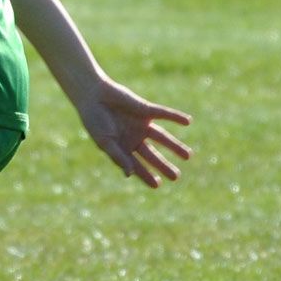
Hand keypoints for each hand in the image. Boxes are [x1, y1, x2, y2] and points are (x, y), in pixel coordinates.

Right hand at [74, 78, 191, 187]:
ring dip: (175, 146)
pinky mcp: (145, 110)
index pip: (138, 165)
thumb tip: (130, 174)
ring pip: (162, 137)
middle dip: (164, 166)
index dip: (147, 175)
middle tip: (176, 177)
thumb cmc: (94, 120)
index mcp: (123, 148)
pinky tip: (187, 122)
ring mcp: (141, 124)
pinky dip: (175, 117)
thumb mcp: (105, 141)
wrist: (93, 95)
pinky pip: (163, 114)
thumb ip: (118, 156)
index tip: (157, 185)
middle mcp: (134, 138)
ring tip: (188, 156)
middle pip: (153, 155)